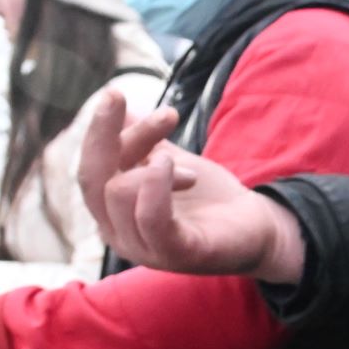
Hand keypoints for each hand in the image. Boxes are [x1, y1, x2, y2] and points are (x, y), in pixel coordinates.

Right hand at [78, 90, 305, 281]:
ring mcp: (143, 249)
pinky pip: (151, 219)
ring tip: (189, 170)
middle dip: (112, 133)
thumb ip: (139, 138)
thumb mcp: (168, 158)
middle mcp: (117, 232)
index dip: (102, 128)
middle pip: (93, 177)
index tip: (119, 93)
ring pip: (116, 193)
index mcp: (110, 210)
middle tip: (151, 108)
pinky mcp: (175, 254)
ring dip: (154, 164)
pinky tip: (177, 168)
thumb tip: (111, 96)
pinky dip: (158, 185)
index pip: (92, 164)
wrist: (257, 226)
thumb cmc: (209, 196)